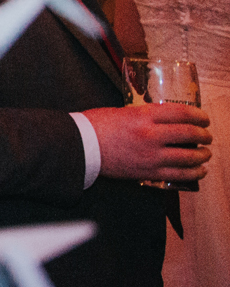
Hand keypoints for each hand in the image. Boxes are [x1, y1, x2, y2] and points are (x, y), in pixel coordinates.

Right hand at [86, 102, 212, 182]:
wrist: (81, 147)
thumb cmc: (96, 126)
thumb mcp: (123, 112)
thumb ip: (145, 115)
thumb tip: (164, 120)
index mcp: (144, 115)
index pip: (182, 113)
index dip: (199, 115)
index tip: (204, 118)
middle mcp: (151, 135)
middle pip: (189, 134)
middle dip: (203, 135)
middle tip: (207, 135)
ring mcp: (152, 156)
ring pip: (189, 156)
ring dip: (202, 155)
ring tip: (205, 153)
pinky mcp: (149, 172)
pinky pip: (179, 174)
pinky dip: (194, 172)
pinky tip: (199, 170)